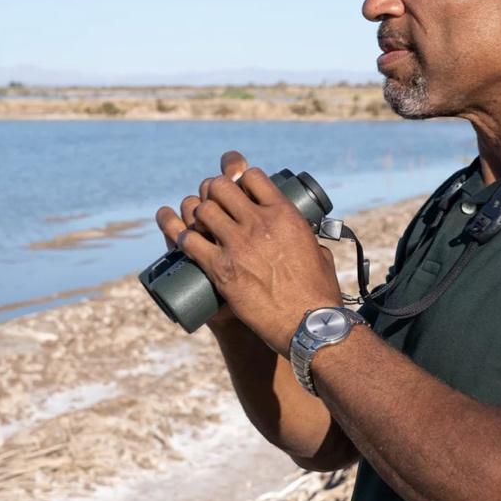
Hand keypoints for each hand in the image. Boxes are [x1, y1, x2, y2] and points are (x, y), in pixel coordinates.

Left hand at [155, 151, 342, 351]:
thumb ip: (308, 237)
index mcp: (284, 214)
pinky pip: (189, 242)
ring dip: (196, 213)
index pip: (251, 176)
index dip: (239, 178)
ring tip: (199, 223)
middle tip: (213, 204)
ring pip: (202, 210)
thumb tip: (304, 235)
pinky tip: (185, 239)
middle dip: (213, 191)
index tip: (236, 188)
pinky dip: (183, 237)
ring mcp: (238, 245)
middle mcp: (259, 223)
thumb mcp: (318, 252)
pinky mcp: (221, 270)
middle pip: (220, 186)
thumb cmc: (318, 292)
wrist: (308, 324)